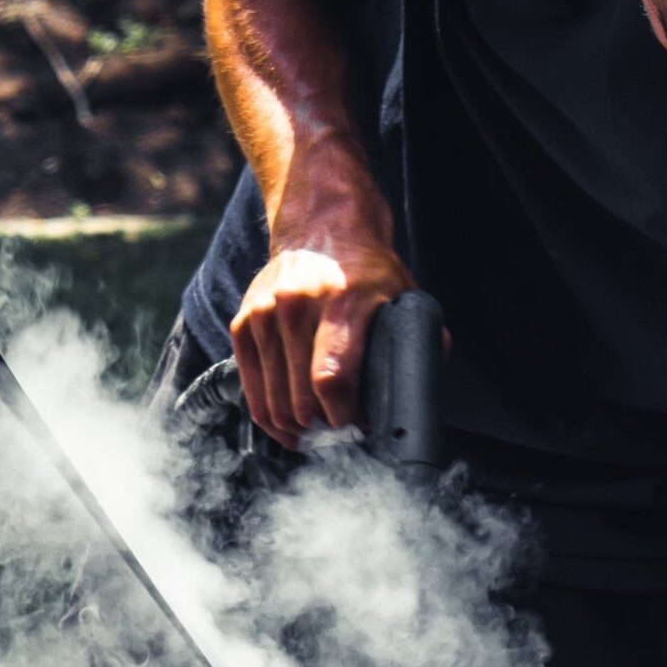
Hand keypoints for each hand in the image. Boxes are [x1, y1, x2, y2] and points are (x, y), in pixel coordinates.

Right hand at [230, 243, 415, 449]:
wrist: (320, 226)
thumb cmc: (366, 270)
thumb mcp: (401, 294)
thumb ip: (418, 340)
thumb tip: (422, 389)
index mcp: (341, 303)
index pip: (330, 378)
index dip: (343, 416)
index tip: (358, 430)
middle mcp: (295, 308)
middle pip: (300, 399)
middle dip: (322, 431)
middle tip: (340, 440)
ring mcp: (263, 316)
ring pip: (273, 402)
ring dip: (295, 432)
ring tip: (315, 440)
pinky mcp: (243, 325)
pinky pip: (252, 390)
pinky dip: (269, 417)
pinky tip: (289, 428)